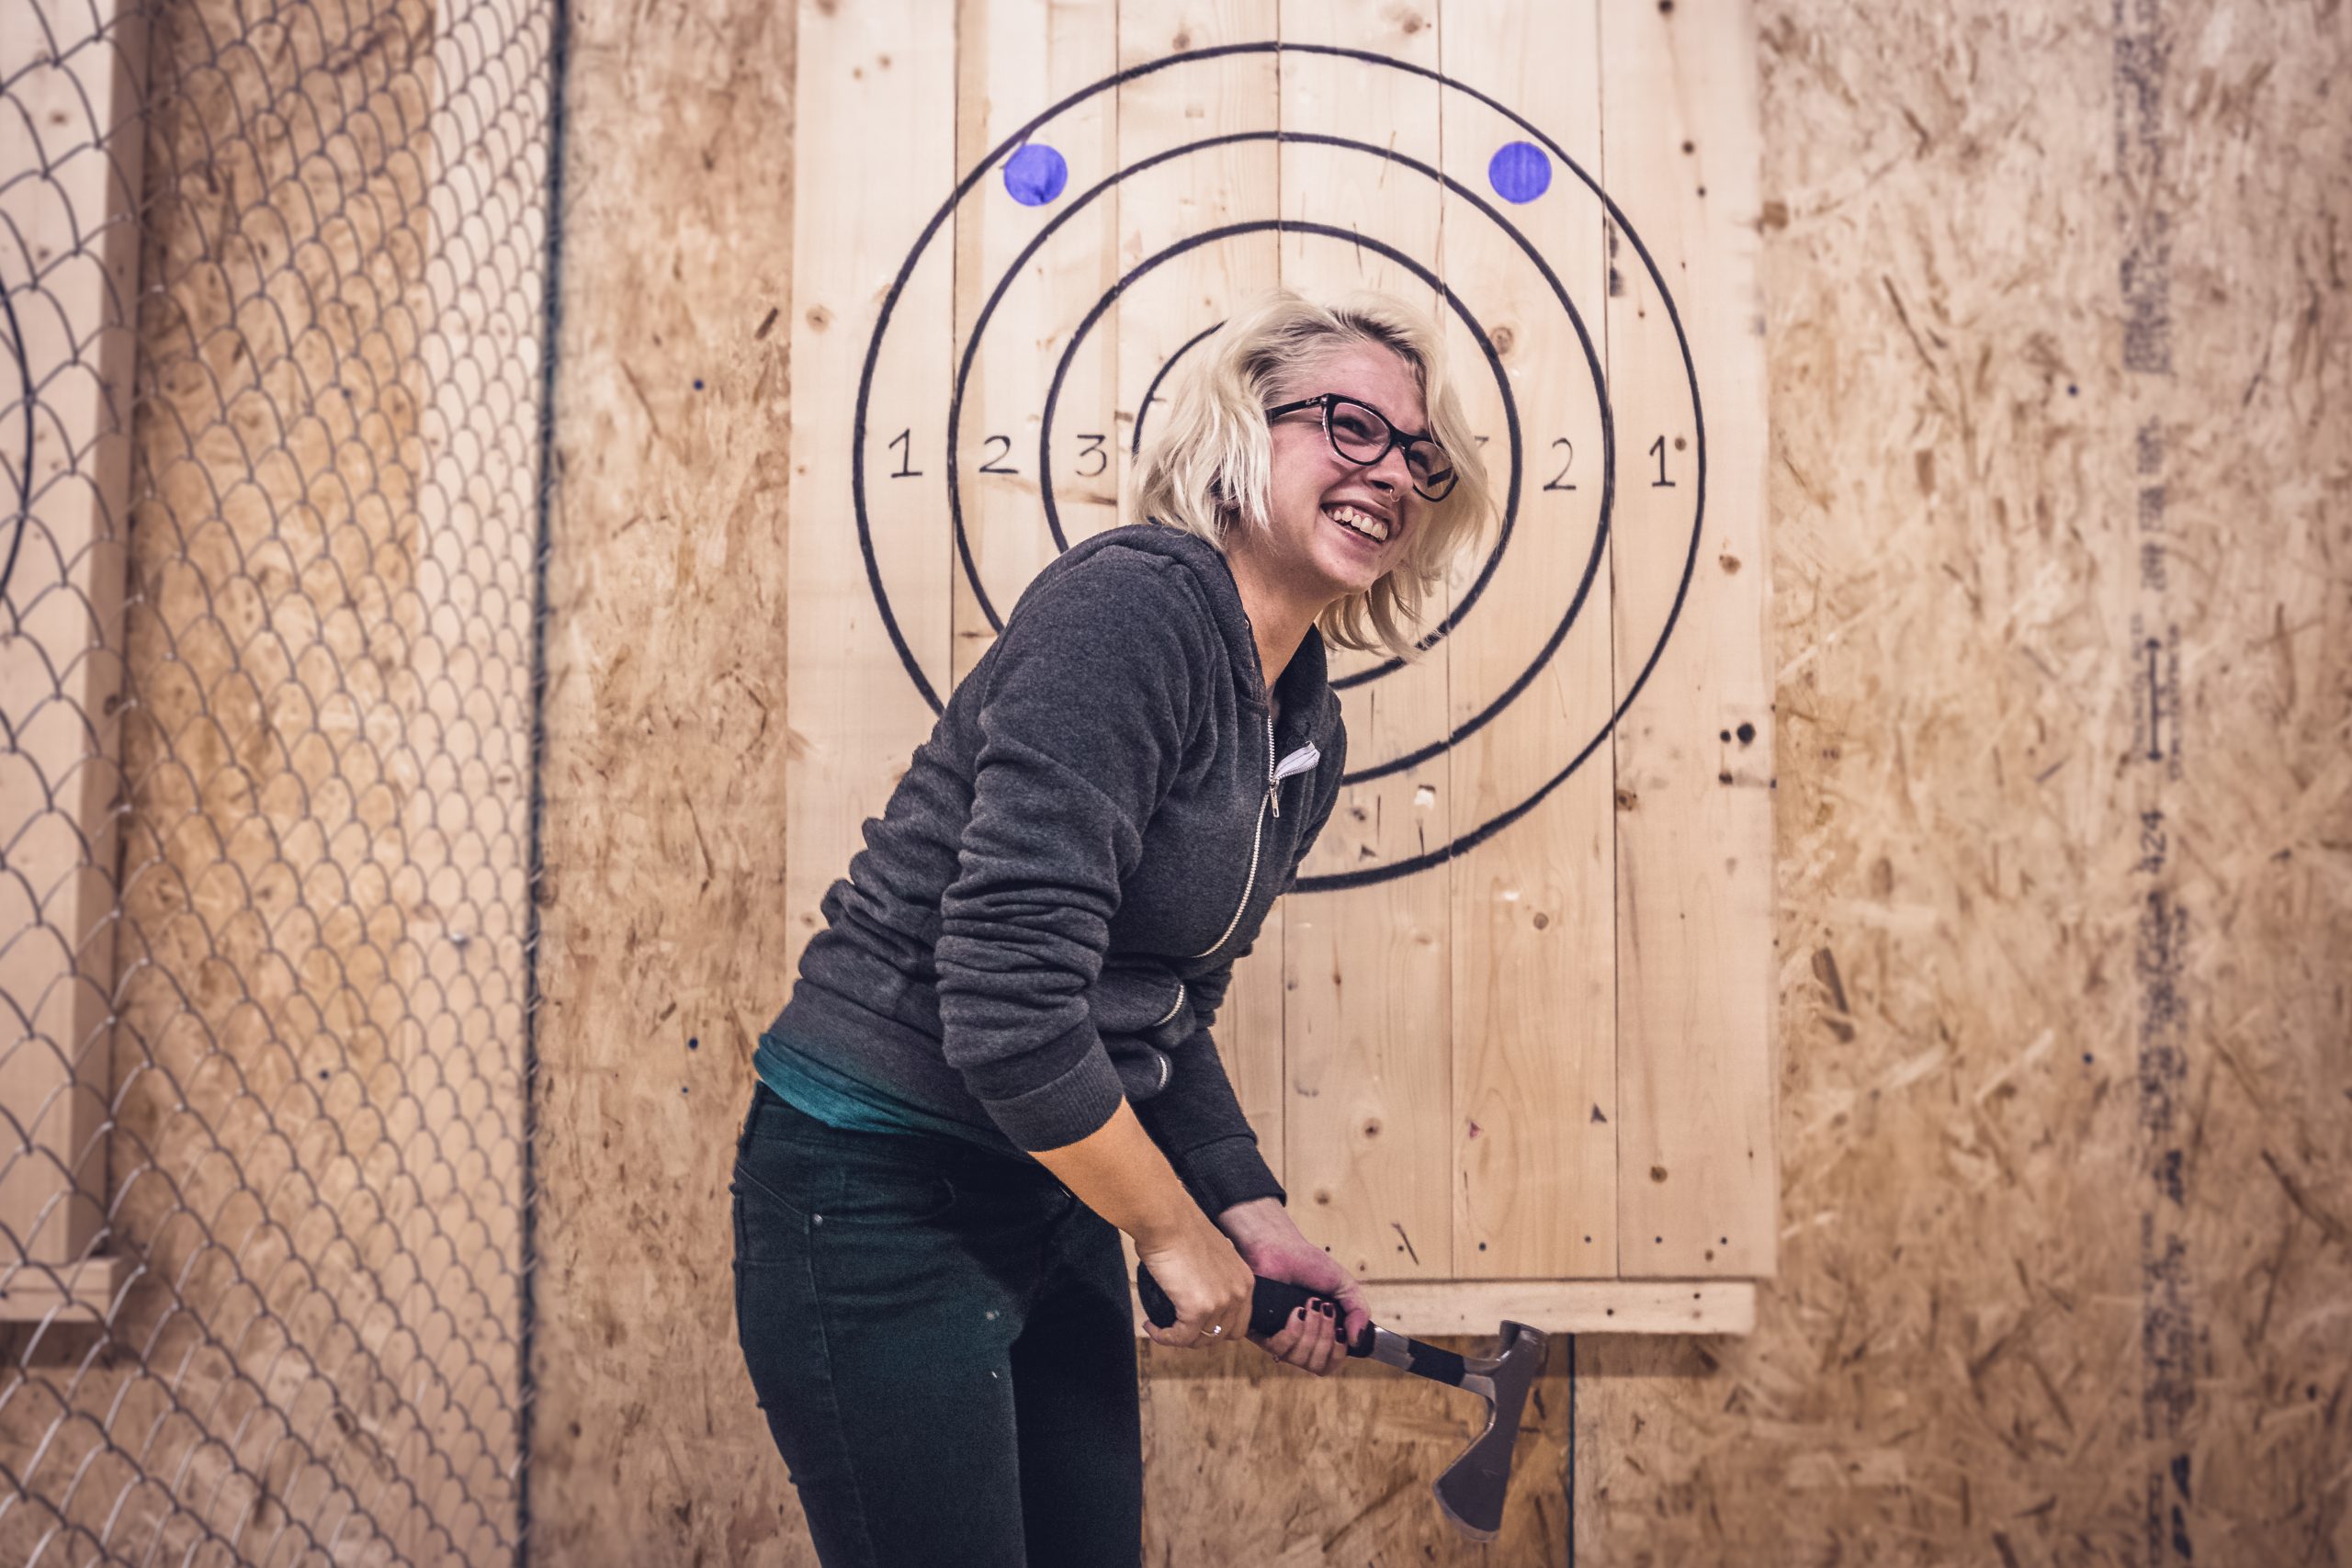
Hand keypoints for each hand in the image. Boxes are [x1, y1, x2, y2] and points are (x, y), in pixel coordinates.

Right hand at [1134, 1216, 1253, 1349]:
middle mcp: (1239, 1292)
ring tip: (1162, 1327)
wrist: (1165, 1219)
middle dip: (1198, 1336)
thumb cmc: (1179, 1228)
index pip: (1239, 1322)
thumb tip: (1199, 1290)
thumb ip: (1215, 1276)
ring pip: (1201, 1340)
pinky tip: (1151, 1326)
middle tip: (1176, 1328)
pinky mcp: (1198, 1309)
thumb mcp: (1211, 1254)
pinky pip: (1180, 1338)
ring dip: (1179, 1338)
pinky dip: (1164, 1337)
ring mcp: (1221, 1302)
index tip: (1195, 1324)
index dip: (1215, 1328)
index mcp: (1245, 1280)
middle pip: (1222, 1335)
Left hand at [1216, 1198, 1367, 1376]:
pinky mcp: (1259, 1332)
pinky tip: (1296, 1310)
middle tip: (1324, 1308)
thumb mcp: (1344, 1286)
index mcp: (1318, 1335)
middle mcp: (1297, 1341)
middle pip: (1316, 1366)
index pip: (1329, 1365)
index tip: (1341, 1330)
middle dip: (1326, 1337)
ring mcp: (1278, 1338)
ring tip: (1309, 1304)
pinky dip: (1294, 1330)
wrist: (1278, 1247)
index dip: (1338, 1354)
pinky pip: (1280, 1349)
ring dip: (1312, 1331)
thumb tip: (1357, 1341)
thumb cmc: (1308, 1263)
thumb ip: (1359, 1311)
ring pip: (1300, 1359)